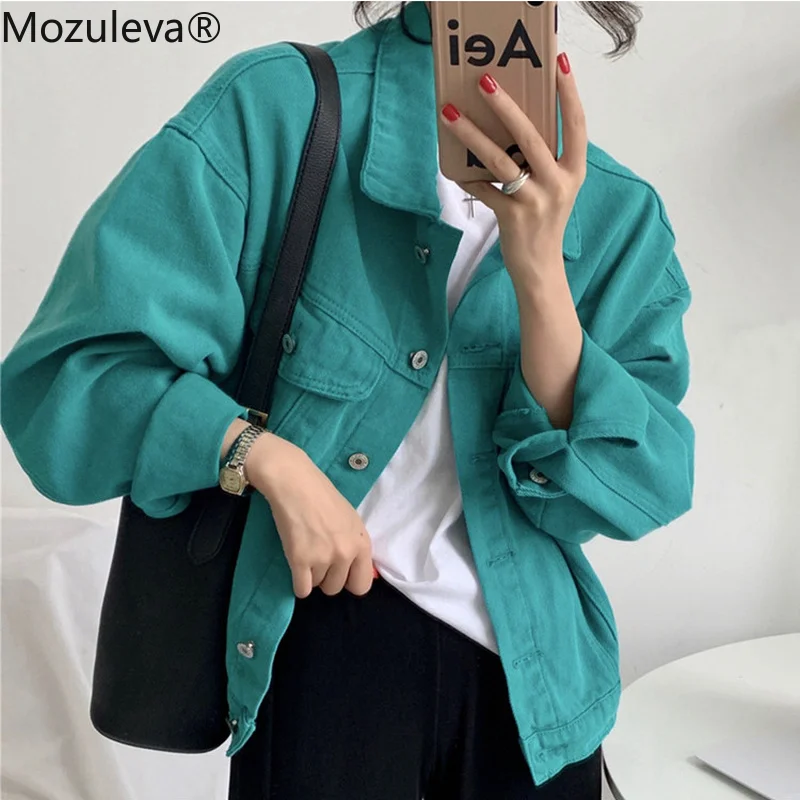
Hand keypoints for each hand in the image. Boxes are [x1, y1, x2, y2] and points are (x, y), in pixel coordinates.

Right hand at [245, 432, 375, 598]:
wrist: (296, 483)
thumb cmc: (323, 497)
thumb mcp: (351, 520)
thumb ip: (354, 546)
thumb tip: (353, 571)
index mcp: (362, 544)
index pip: (362, 585)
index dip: (348, 581)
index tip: (338, 573)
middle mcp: (346, 554)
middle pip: (336, 588)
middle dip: (326, 578)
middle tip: (317, 558)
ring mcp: (323, 558)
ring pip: (316, 586)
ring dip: (310, 575)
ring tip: (305, 551)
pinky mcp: (300, 560)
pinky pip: (301, 589)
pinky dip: (297, 583)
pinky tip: (296, 566)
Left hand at [440, 53, 586, 284]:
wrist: (540, 268)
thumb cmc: (545, 221)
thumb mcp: (555, 188)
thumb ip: (543, 160)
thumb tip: (511, 124)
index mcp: (573, 171)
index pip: (576, 124)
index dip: (568, 92)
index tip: (558, 62)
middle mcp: (558, 183)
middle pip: (530, 136)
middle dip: (505, 105)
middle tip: (484, 80)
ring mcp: (535, 200)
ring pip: (500, 160)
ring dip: (472, 135)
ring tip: (450, 114)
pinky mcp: (512, 216)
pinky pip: (483, 189)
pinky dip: (466, 178)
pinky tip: (452, 168)